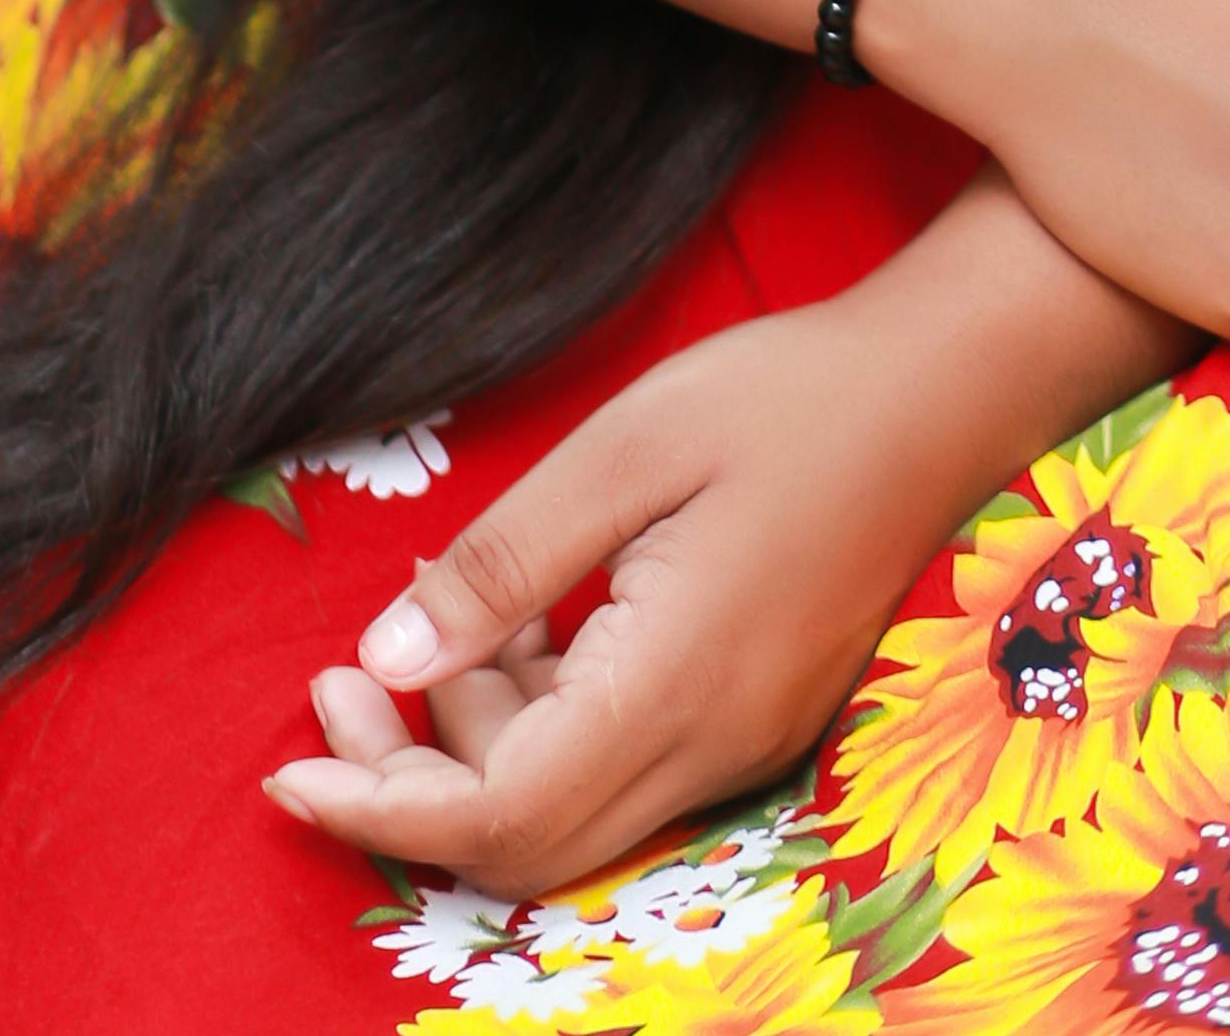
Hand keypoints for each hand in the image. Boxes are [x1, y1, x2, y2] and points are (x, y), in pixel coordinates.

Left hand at [264, 200, 1153, 900]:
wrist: (943, 387)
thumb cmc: (783, 395)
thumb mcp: (624, 446)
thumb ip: (501, 565)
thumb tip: (386, 663)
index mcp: (675, 682)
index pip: (501, 814)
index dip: (382, 808)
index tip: (286, 767)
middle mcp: (712, 743)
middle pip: (529, 842)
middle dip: (408, 793)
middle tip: (331, 695)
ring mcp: (741, 738)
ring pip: (574, 808)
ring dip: (474, 755)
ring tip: (402, 645)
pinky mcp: (754, 713)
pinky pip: (622, 765)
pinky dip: (542, 726)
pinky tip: (510, 635)